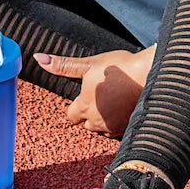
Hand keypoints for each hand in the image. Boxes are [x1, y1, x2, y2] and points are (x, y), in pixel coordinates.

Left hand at [38, 48, 153, 137]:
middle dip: (90, 112)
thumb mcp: (88, 64)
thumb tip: (39, 59)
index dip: (76, 105)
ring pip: (102, 127)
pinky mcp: (128, 128)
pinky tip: (124, 107)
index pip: (71, 116)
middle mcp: (96, 121)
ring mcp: (113, 126)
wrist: (150, 75)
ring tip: (113, 101)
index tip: (85, 95)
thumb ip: (63, 66)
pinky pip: (117, 129)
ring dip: (104, 118)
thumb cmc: (120, 68)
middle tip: (101, 95)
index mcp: (83, 107)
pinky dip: (118, 121)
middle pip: (86, 123)